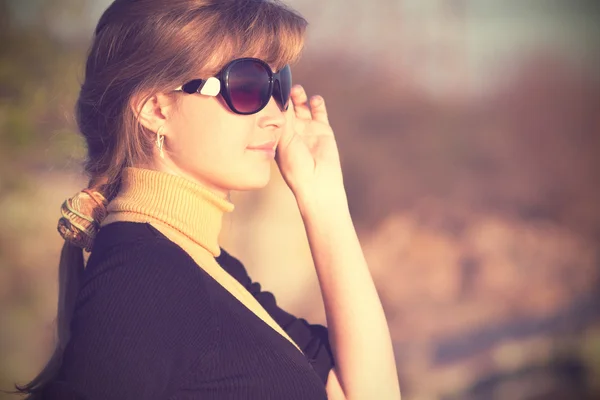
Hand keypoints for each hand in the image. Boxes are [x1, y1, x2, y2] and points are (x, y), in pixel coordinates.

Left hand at [275, 85, 344, 201]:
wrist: (317, 180)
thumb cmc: (295, 165)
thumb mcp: (284, 138)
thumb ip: (283, 117)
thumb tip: (278, 96)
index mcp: (277, 135)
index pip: (273, 112)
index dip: (272, 99)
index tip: (268, 85)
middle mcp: (291, 130)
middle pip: (287, 105)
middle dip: (285, 93)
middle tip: (282, 83)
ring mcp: (307, 129)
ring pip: (302, 105)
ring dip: (299, 95)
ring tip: (296, 90)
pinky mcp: (322, 129)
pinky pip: (319, 111)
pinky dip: (317, 102)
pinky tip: (314, 99)